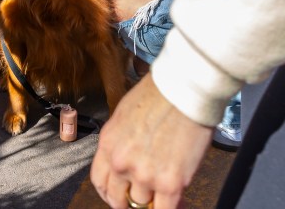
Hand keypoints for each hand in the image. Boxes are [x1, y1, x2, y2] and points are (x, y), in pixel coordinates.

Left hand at [91, 73, 212, 208]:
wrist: (185, 89)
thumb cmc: (161, 93)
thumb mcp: (126, 114)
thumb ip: (123, 141)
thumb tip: (132, 158)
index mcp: (108, 143)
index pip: (99, 181)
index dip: (109, 192)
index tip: (119, 195)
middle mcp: (120, 162)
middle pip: (117, 199)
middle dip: (129, 202)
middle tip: (143, 198)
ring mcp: (144, 175)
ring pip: (143, 204)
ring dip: (154, 199)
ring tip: (167, 189)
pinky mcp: (170, 183)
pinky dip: (172, 207)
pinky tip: (179, 201)